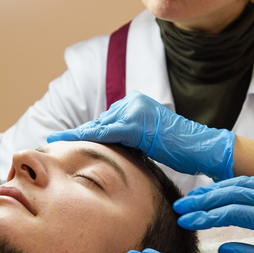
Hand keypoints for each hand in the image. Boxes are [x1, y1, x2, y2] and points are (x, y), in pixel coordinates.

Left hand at [47, 91, 234, 180]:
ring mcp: (134, 110)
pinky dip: (88, 138)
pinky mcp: (136, 124)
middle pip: (98, 121)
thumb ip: (129, 138)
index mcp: (136, 104)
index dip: (83, 131)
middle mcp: (133, 102)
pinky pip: (106, 132)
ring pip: (99, 126)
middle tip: (52, 139)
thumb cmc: (180, 150)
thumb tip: (108, 147)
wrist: (202, 148)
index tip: (62, 137)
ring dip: (78, 136)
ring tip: (55, 141)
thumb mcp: (149, 140)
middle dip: (77, 134)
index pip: (105, 119)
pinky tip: (70, 141)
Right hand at [174, 176, 253, 252]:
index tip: (186, 223)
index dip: (205, 217)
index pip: (232, 213)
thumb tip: (222, 246)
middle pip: (231, 193)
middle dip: (203, 200)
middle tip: (180, 208)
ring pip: (240, 184)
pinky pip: (252, 182)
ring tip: (193, 199)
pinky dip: (231, 185)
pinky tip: (218, 191)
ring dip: (214, 190)